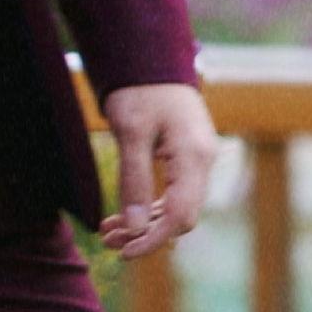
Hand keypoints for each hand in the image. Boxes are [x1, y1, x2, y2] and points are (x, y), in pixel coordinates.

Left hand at [95, 75, 223, 261]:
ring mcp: (197, 160)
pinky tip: (121, 216)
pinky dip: (148, 206)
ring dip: (144, 223)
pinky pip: (172, 193)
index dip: (154, 239)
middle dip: (146, 234)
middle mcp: (203, 161)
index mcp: (194, 156)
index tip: (125, 252)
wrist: (150, 59)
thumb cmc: (139, 89)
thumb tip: (135, 227)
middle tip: (108, 242)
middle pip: (181, 216)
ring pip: (175, 207)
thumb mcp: (130, 132)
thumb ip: (134, 179)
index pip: (182, 215)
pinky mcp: (186, 158)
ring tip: (108, 233)